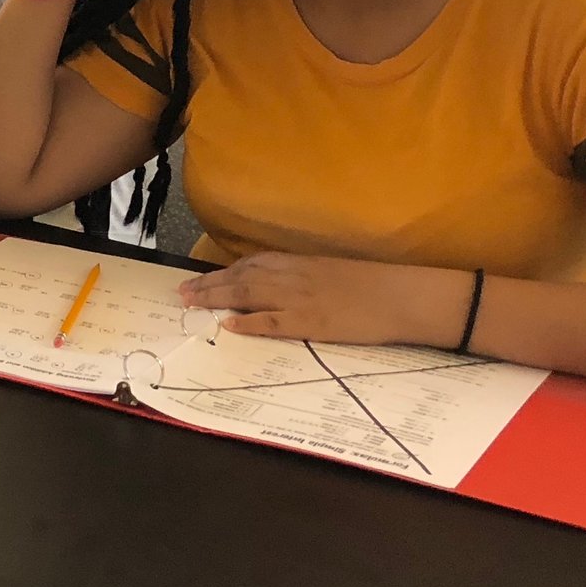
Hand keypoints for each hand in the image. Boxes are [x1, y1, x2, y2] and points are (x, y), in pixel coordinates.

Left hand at [179, 253, 473, 346]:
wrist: (405, 296)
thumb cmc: (375, 285)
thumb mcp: (333, 272)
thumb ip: (303, 275)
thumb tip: (278, 285)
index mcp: (301, 262)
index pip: (252, 263)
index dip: (223, 271)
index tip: (199, 278)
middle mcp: (294, 276)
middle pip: (241, 277)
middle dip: (208, 284)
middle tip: (181, 293)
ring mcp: (301, 299)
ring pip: (249, 294)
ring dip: (217, 298)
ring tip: (191, 303)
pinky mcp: (312, 323)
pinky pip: (273, 322)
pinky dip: (249, 322)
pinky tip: (229, 324)